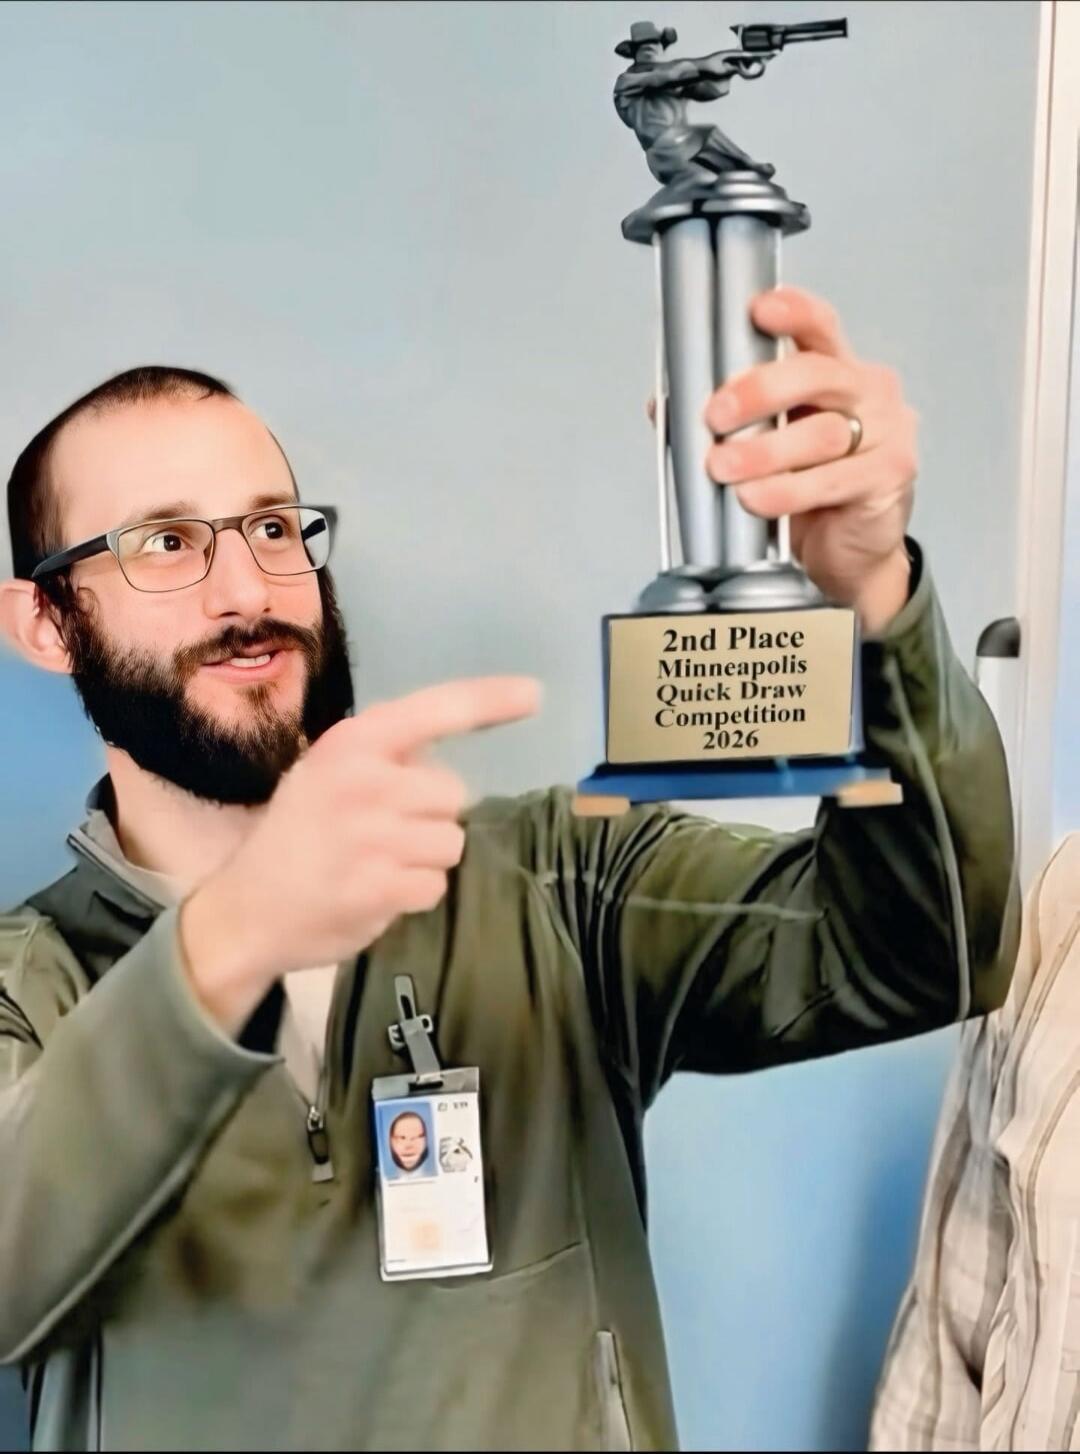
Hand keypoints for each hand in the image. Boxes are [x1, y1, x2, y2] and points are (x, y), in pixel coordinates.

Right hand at [179, 676, 540, 1033]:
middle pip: (454, 795)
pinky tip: (374, 892)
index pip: (435, 709)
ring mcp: (371, 836)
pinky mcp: (378, 887)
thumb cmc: (298, 835)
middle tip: (380, 833)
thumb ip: (387, 755)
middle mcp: (364, 780)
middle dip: (430, 817)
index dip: (489, 700)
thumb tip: (458, 736)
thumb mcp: (328, 771)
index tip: (534, 694)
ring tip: (376, 864)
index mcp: (353, 743)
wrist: (246, 910)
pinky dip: (414, 895)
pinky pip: (435, 886)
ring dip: (424, 860)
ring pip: (450, 843)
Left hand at [703, 286, 916, 632]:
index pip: (818, 326)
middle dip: (759, 391)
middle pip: (817, 373)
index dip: (792, 312)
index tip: (757, 311)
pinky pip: (831, 480)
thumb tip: (668, 404)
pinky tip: (755, 498)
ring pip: (821, 431)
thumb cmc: (809, 491)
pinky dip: (785, 491)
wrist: (849, 552)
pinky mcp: (888, 477)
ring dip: (763, 452)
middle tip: (716, 416)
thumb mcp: (765, 446)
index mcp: (836, 371)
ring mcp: (885, 432)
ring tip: (724, 468)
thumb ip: (724, 420)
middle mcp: (867, 392)